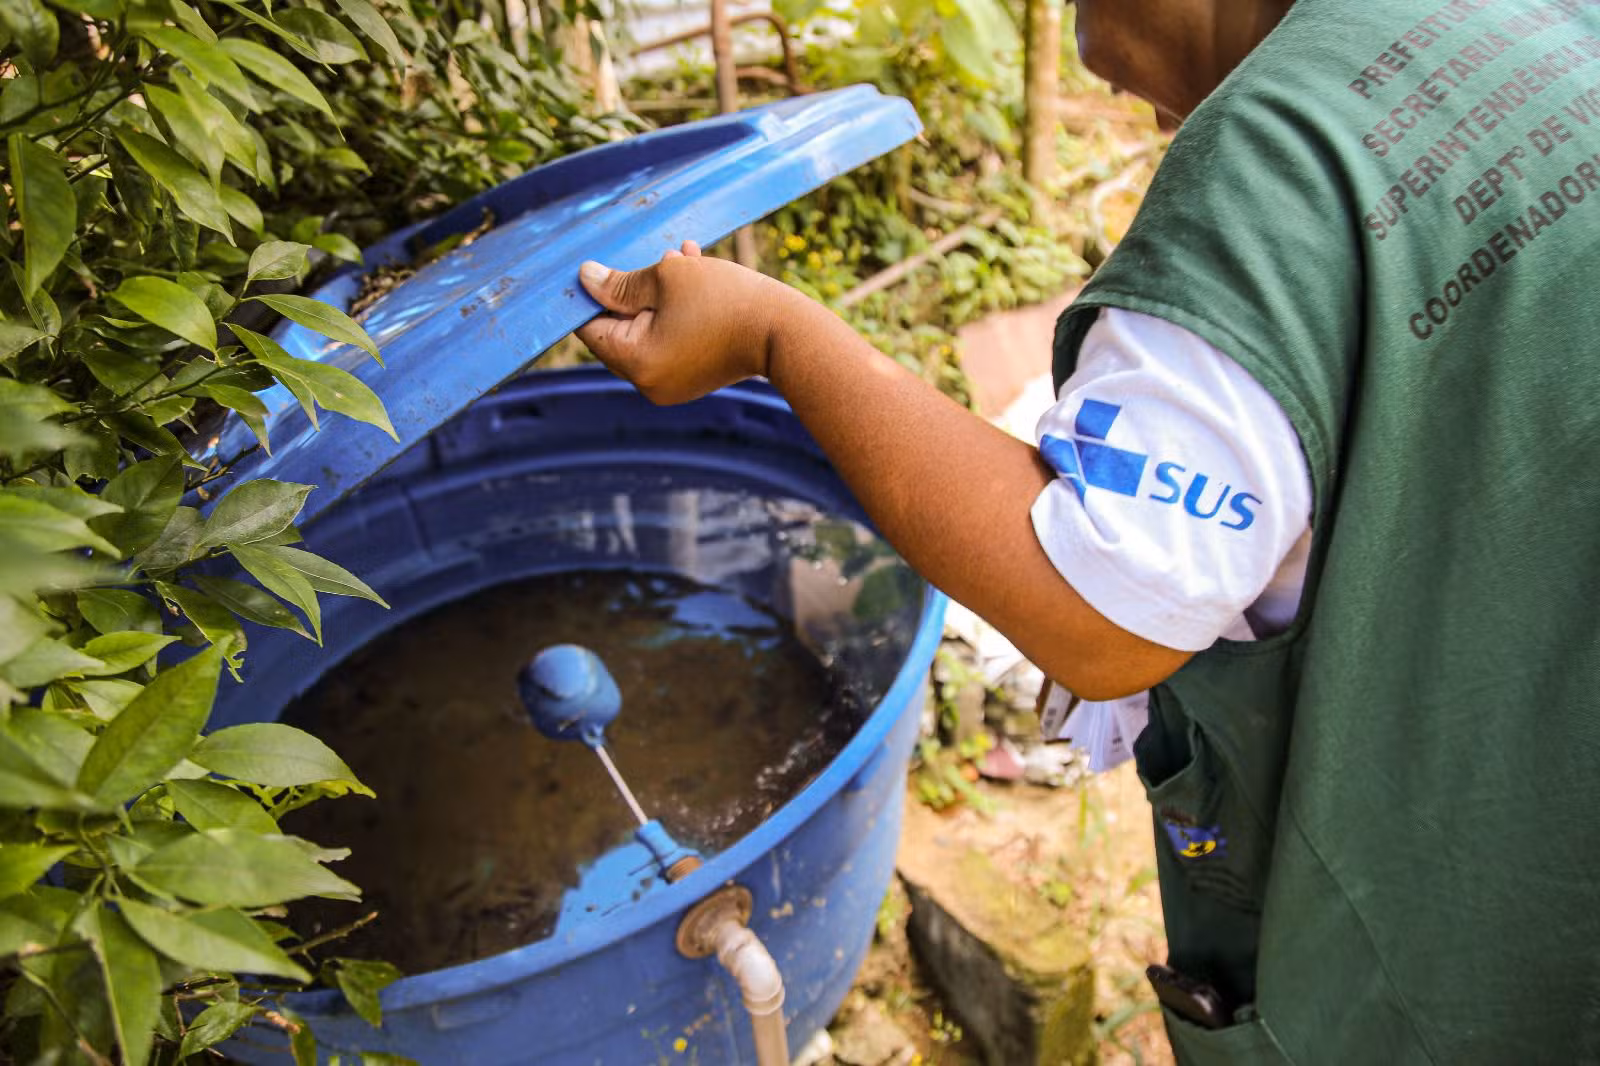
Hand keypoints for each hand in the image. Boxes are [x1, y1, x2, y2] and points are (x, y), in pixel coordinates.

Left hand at [575, 240, 798, 404]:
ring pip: (646, 332)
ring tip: (684, 261)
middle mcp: (648, 383)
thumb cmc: (726, 300)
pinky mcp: (690, 380)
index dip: (591, 294)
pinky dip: (675, 314)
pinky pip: (669, 343)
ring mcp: (670, 386)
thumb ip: (619, 281)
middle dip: (634, 291)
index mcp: (635, 362)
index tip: (601, 265)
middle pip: (618, 331)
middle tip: (658, 259)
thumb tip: (584, 278)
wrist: (784, 332)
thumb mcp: (666, 277)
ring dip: (659, 296)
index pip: (590, 327)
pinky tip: (695, 277)